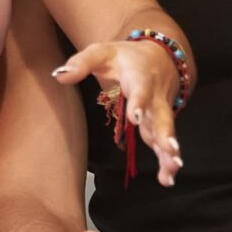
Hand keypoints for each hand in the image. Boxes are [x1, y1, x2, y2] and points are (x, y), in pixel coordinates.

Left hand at [55, 38, 183, 185]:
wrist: (161, 57)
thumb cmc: (125, 57)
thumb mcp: (102, 52)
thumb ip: (81, 63)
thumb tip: (58, 75)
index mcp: (139, 77)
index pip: (140, 88)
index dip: (138, 102)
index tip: (135, 117)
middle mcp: (154, 97)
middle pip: (161, 115)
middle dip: (166, 133)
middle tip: (170, 149)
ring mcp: (160, 112)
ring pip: (167, 132)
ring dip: (169, 151)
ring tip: (172, 167)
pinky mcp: (160, 124)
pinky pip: (165, 143)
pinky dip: (167, 161)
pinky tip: (167, 179)